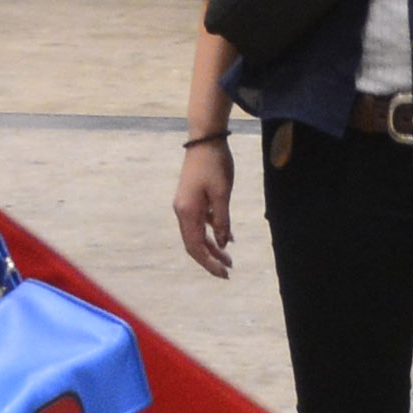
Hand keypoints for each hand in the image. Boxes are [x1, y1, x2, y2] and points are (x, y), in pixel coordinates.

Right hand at [173, 137, 237, 278]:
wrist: (205, 139)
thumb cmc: (215, 165)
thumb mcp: (222, 194)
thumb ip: (222, 220)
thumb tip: (224, 243)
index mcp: (187, 212)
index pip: (195, 246)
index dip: (209, 263)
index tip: (224, 273)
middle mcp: (182, 211)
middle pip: (194, 243)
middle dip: (210, 259)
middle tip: (228, 272)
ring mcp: (186, 205)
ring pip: (198, 233)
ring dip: (213, 247)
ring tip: (229, 259)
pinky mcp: (192, 198)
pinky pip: (202, 222)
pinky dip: (213, 231)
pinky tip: (227, 238)